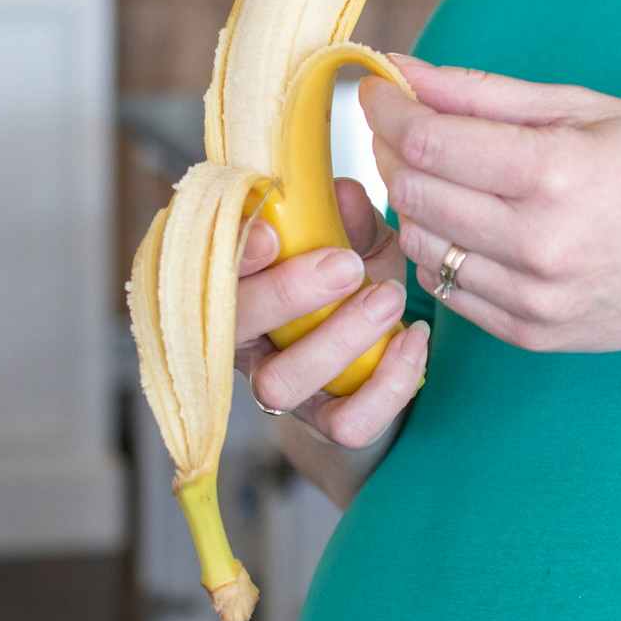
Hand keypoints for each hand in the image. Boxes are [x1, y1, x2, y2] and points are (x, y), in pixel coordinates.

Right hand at [233, 178, 428, 447]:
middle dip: (288, 294)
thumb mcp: (356, 240)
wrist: (380, 364)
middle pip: (234, 328)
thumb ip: (347, 216)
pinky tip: (414, 338)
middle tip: (347, 265)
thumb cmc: (355, 287)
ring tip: (390, 297)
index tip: (270, 236)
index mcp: (237, 286)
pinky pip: (347, 424)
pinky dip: (389, 383)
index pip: (206, 269)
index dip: (229, 254)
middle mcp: (246, 344)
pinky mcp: (327, 427)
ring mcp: (284, 391)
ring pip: (281, 383)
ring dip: (340, 338)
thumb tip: (341, 193)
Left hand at [363, 56, 620, 353]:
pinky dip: (444, 252)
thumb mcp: (588, 108)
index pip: (427, 141)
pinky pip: (448, 290)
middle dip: (394, 151)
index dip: (387, 110)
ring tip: (449, 179)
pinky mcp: (532, 333)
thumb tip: (401, 70)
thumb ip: (485, 94)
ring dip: (416, 205)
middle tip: (410, 129)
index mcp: (557, 172)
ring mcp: (535, 296)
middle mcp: (540, 242)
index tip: (380, 92)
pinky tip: (475, 226)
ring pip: (421, 245)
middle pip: (412, 192)